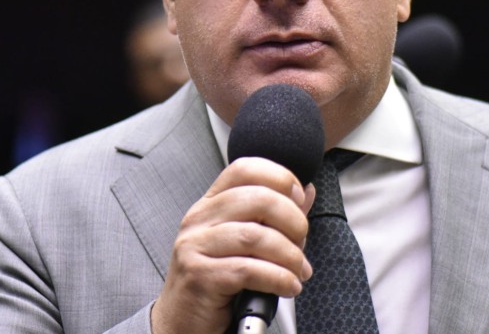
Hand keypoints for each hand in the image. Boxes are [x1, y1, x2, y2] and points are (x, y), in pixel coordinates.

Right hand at [151, 157, 315, 333]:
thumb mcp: (242, 244)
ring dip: (289, 254)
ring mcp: (195, 246)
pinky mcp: (199, 276)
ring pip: (255, 236)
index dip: (279, 176)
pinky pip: (248, 270)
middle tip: (302, 242)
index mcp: (210, 204)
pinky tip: (288, 286)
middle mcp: (199, 219)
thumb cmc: (215, 281)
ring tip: (299, 271)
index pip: (244, 169)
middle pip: (257, 198)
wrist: (182, 322)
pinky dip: (278, 278)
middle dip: (293, 220)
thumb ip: (273, 217)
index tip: (299, 198)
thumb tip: (306, 191)